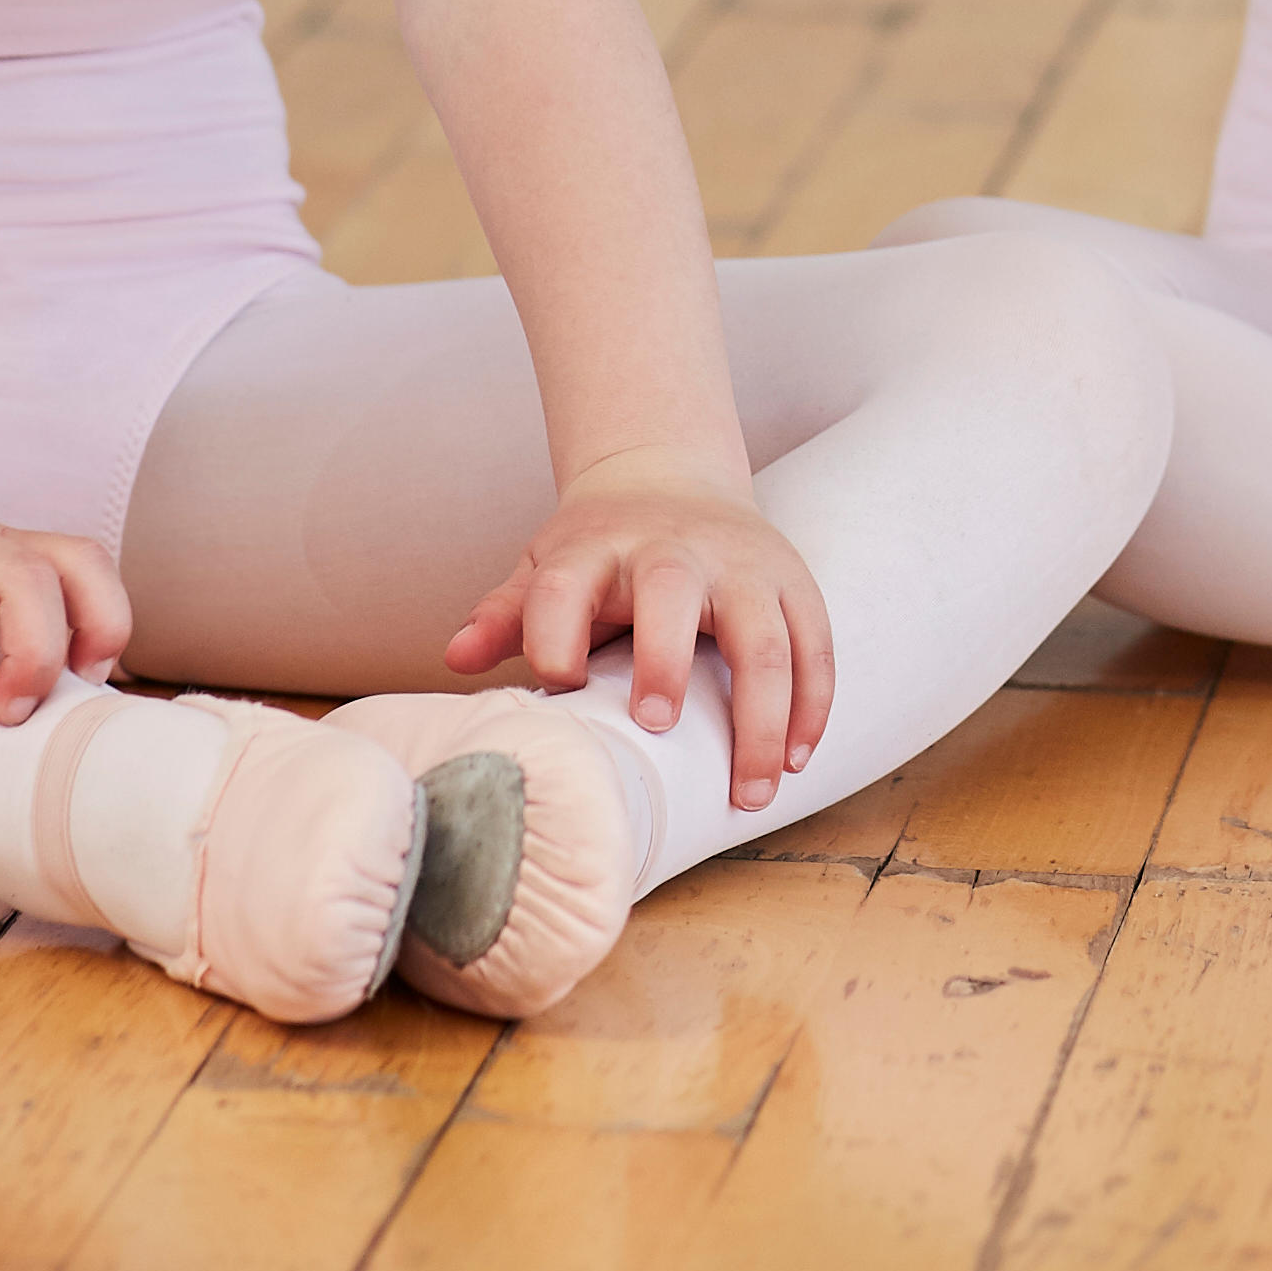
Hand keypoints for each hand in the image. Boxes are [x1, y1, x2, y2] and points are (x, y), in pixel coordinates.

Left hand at [445, 454, 831, 809]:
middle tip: (657, 725)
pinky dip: (811, 706)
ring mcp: (741, 565)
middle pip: (671, 594)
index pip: (562, 586)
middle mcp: (672, 552)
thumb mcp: (544, 567)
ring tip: (749, 792)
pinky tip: (797, 760)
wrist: (671, 478)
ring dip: (764, 716)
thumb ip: (506, 614)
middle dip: (666, 659)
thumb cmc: (601, 549)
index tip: (557, 685)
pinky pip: (814, 645)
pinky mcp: (791, 581)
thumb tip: (457, 658)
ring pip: (765, 636)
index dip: (552, 635)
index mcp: (597, 552)